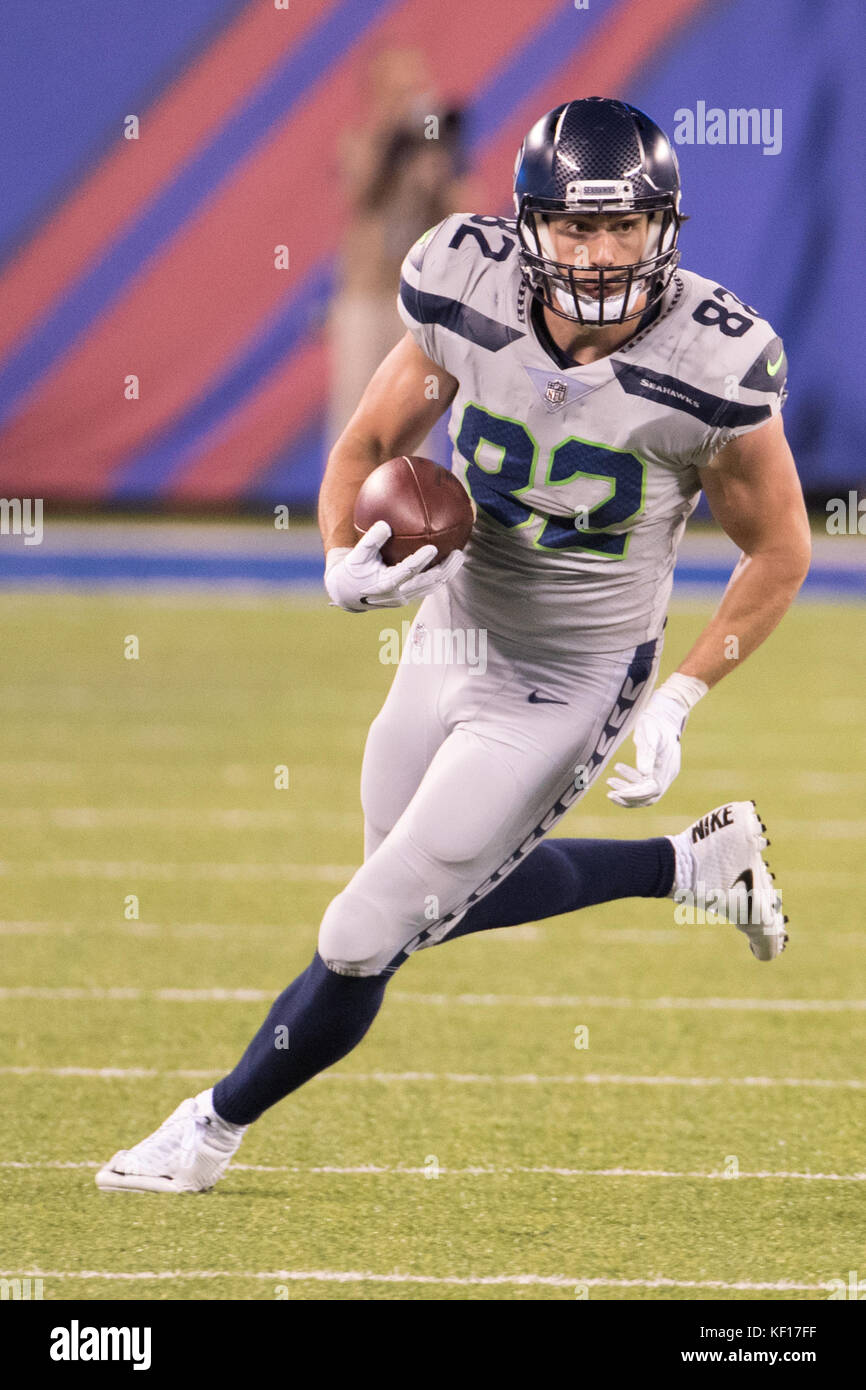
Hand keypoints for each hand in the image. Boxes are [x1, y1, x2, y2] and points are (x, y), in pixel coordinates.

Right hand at [324, 520, 463, 611]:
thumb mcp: (356, 555)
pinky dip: (439, 574)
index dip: (421, 560)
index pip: (407, 572)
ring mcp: (405, 597)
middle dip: (445, 569)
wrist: (348, 594)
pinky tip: (448, 560)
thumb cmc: (352, 570)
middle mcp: (399, 593)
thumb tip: (385, 524)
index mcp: (385, 583)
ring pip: (432, 586)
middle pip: (428, 583)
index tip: (433, 547)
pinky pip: (428, 585)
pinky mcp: (409, 597)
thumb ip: (371, 540)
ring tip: (459, 556)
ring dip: (447, 572)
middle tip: (458, 552)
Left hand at [606, 675, 705, 806]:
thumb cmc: (655, 722)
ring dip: (627, 791)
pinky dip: (629, 783)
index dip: (634, 794)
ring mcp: (662, 774)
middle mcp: (667, 775)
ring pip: (645, 794)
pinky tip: (616, 772)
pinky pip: (642, 785)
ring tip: (609, 781)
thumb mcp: (650, 734)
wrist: (664, 715)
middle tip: (610, 793)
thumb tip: (643, 772)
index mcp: (667, 769)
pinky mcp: (655, 771)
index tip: (617, 792)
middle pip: (649, 797)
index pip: (652, 790)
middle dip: (628, 798)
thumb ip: (647, 752)